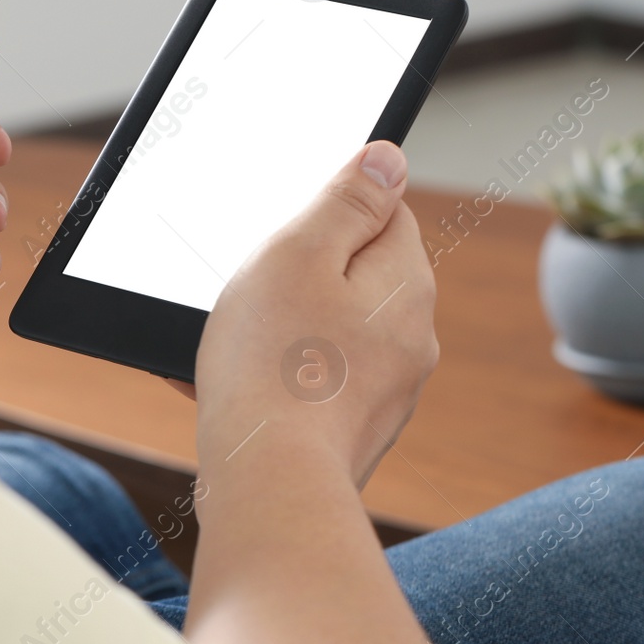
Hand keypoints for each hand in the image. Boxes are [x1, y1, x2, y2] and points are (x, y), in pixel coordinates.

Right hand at [193, 141, 437, 487]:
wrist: (268, 485)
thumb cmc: (274, 363)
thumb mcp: (300, 253)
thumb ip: (348, 200)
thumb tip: (389, 157)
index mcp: (406, 284)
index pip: (386, 212)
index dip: (328, 212)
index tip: (282, 236)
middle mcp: (410, 338)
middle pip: (356, 273)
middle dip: (302, 273)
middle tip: (251, 291)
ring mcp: (385, 392)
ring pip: (330, 330)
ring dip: (283, 327)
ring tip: (234, 344)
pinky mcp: (352, 432)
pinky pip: (312, 382)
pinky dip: (278, 376)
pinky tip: (234, 388)